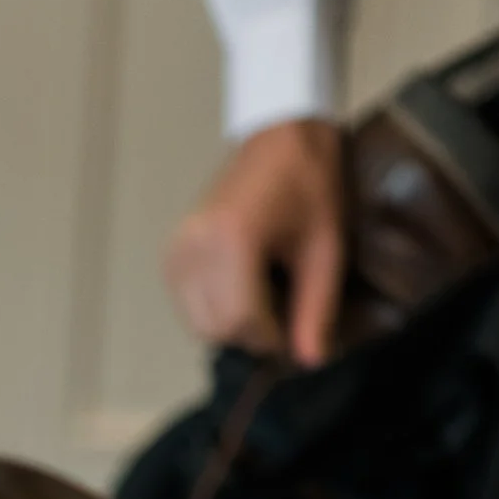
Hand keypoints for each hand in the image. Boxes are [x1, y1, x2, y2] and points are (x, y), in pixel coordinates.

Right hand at [164, 118, 345, 367]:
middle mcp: (195, 247)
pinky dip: (214, 311)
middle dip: (253, 334)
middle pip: (218, 328)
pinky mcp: (172, 254)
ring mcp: (178, 251)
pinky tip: (240, 289)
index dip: (273, 337)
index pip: (242, 321)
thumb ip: (317, 309)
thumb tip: (311, 362)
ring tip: (264, 297)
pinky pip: (189, 307)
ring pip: (200, 324)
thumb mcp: (326, 248)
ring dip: (233, 325)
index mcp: (232, 240)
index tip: (297, 330)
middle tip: (284, 314)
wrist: (281, 136)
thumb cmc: (309, 183)